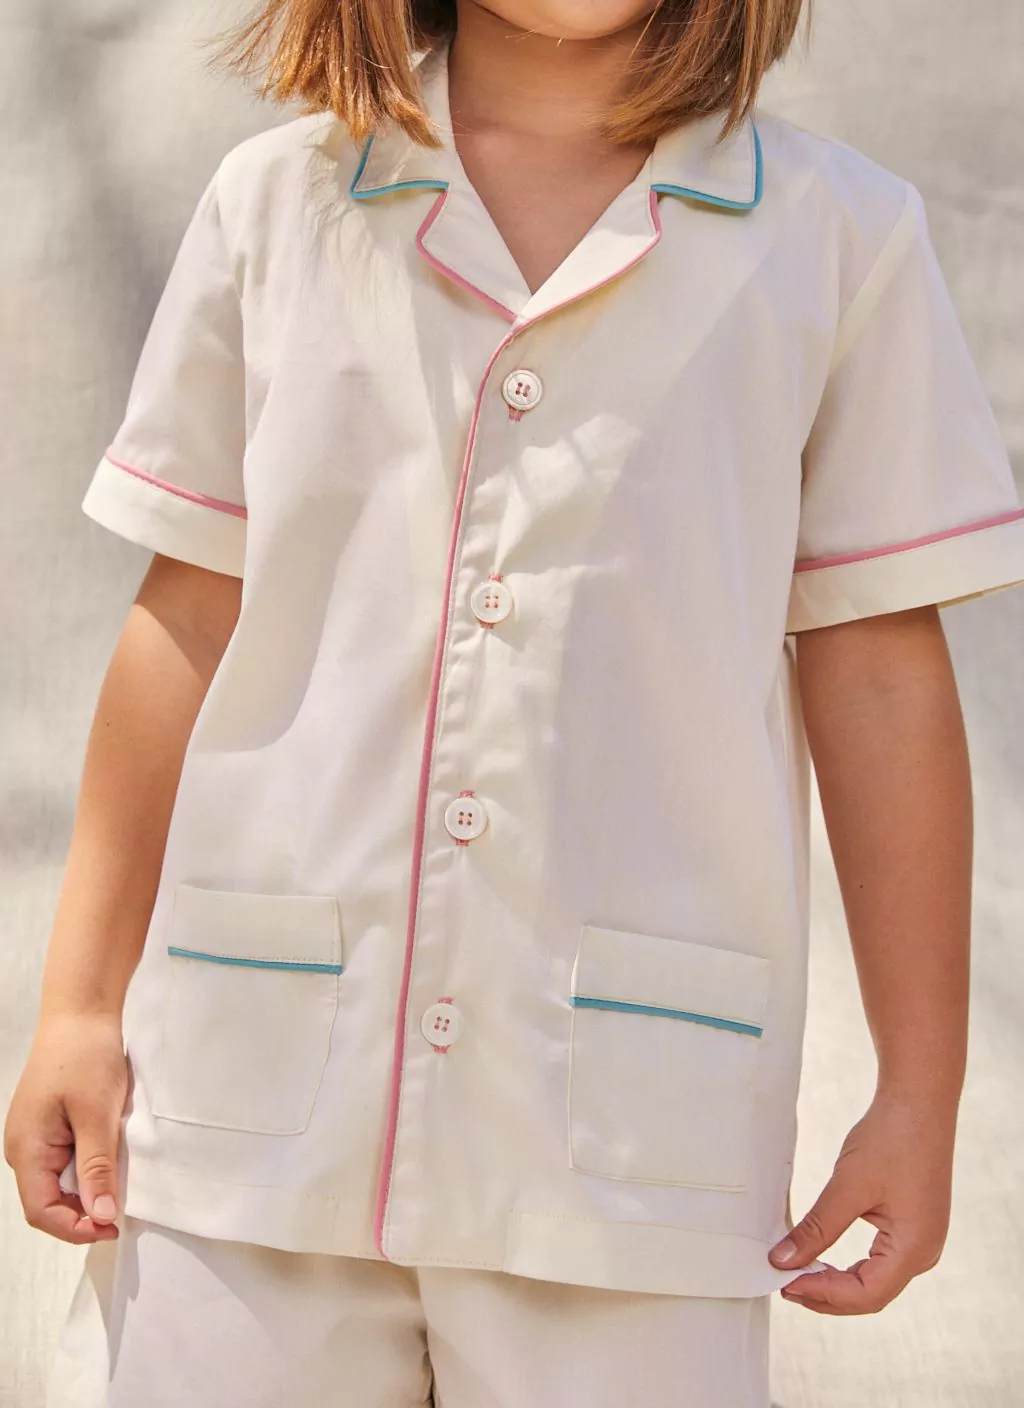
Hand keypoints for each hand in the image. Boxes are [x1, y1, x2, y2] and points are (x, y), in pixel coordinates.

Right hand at [4, 1013, 128, 1242]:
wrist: (81, 1012)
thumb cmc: (85, 1056)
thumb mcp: (97, 1116)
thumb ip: (97, 1168)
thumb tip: (100, 1215)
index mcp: (26, 1149)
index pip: (42, 1211)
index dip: (75, 1228)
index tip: (111, 1227)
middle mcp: (24, 1147)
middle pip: (48, 1201)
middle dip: (82, 1213)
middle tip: (120, 1212)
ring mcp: (36, 1135)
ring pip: (58, 1182)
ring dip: (86, 1189)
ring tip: (118, 1185)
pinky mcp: (50, 1124)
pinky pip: (65, 1159)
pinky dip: (87, 1167)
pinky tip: (109, 1160)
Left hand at [768, 1089, 956, 1313]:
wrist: (919, 1101)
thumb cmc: (892, 1138)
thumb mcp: (848, 1185)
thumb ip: (816, 1228)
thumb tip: (782, 1261)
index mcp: (915, 1248)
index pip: (866, 1294)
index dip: (823, 1296)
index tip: (786, 1285)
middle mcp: (923, 1252)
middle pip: (871, 1294)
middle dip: (827, 1294)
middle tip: (785, 1284)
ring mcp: (921, 1240)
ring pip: (875, 1280)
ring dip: (837, 1282)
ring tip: (798, 1274)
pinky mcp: (913, 1226)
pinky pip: (880, 1260)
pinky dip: (849, 1266)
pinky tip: (822, 1257)